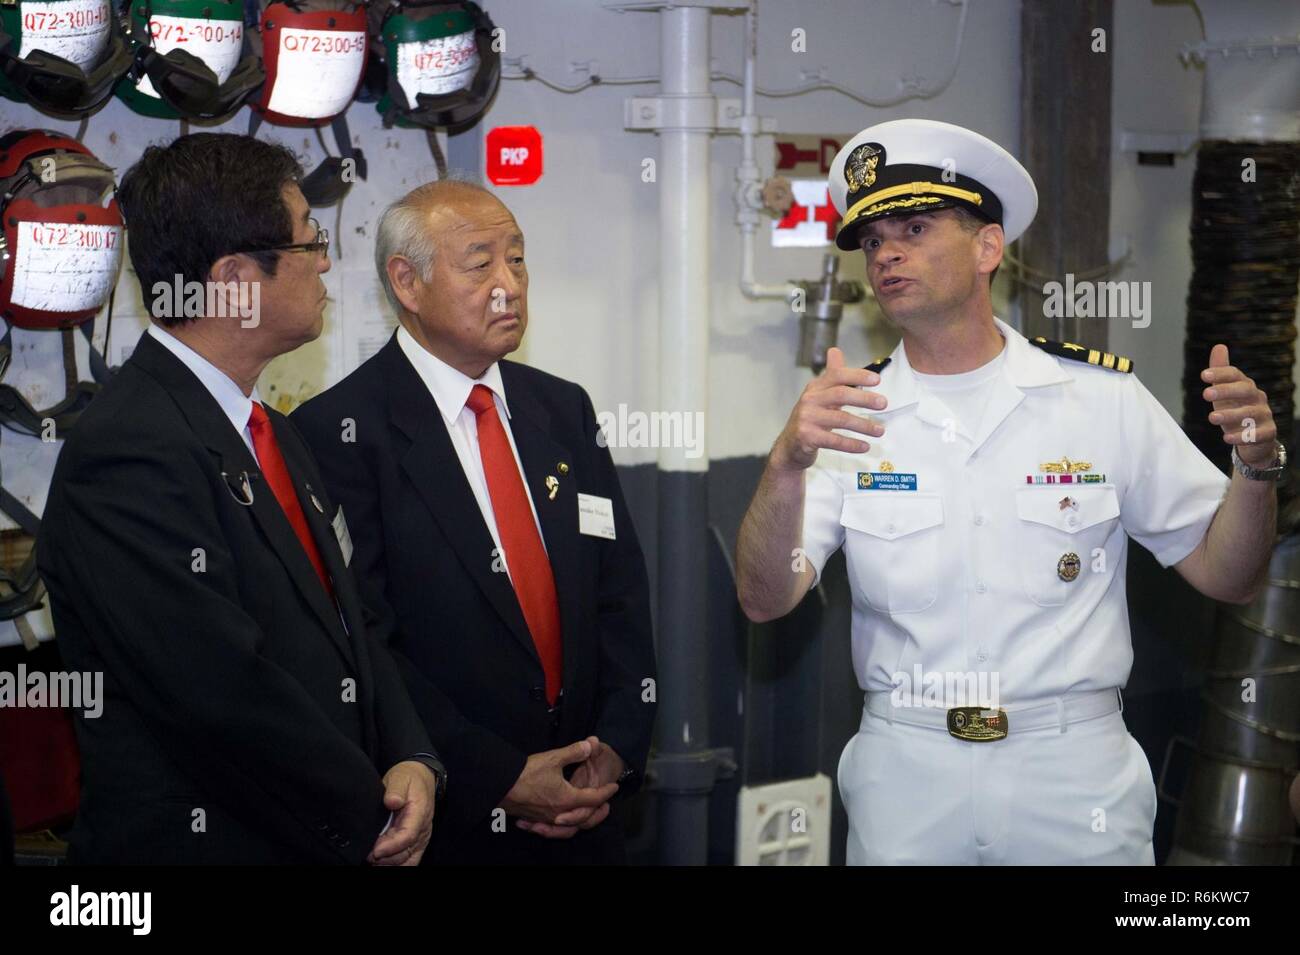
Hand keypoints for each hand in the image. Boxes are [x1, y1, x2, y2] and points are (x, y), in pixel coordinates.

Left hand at [368, 760, 436, 865]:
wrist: (420, 779)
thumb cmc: (409, 779)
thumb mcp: (401, 777)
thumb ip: (396, 789)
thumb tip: (392, 801)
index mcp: (419, 813)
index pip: (408, 836)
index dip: (391, 846)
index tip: (375, 851)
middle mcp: (422, 830)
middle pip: (404, 853)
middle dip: (385, 857)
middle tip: (366, 854)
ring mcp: (420, 839)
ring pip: (405, 861)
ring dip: (388, 863)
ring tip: (371, 858)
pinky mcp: (416, 844)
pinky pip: (408, 862)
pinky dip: (395, 865)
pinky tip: (381, 862)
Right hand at [516, 742, 625, 838]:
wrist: (500, 785)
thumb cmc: (527, 773)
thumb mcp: (553, 758)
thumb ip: (574, 752)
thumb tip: (590, 745)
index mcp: (568, 799)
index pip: (594, 798)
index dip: (606, 792)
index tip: (614, 787)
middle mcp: (559, 814)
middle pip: (585, 818)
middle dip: (598, 811)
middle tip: (606, 804)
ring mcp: (546, 820)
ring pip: (569, 828)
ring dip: (582, 821)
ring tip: (586, 814)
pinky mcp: (535, 820)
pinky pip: (553, 829)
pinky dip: (562, 827)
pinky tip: (558, 821)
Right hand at [769, 347, 886, 471]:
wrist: (790, 445)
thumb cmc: (810, 418)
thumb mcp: (818, 395)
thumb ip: (831, 375)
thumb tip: (834, 350)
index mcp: (816, 387)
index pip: (837, 375)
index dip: (858, 375)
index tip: (877, 380)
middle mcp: (810, 400)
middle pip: (841, 394)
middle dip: (865, 398)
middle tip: (884, 403)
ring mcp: (807, 418)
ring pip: (841, 419)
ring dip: (864, 425)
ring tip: (880, 430)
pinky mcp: (807, 437)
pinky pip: (834, 440)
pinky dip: (852, 444)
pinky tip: (865, 446)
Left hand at [1202, 344, 1277, 467]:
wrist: (1254, 438)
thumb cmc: (1236, 410)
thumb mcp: (1225, 392)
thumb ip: (1221, 372)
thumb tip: (1219, 346)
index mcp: (1245, 385)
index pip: (1235, 375)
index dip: (1221, 373)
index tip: (1203, 375)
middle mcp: (1257, 397)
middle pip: (1244, 390)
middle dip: (1225, 391)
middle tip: (1205, 394)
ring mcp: (1264, 414)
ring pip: (1250, 412)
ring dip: (1231, 414)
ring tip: (1212, 417)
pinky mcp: (1268, 432)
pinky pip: (1258, 434)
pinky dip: (1243, 436)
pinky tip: (1227, 438)